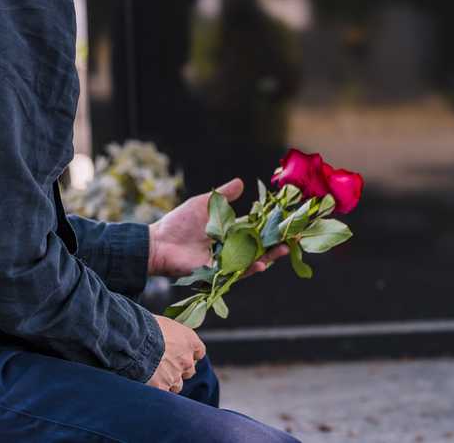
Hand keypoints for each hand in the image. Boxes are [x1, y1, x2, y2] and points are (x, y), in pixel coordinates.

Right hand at [147, 314, 204, 393]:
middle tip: (166, 366)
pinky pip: (163, 394)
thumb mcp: (163, 323)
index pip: (199, 352)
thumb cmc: (147, 326)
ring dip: (169, 382)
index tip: (183, 354)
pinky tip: (147, 385)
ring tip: (154, 377)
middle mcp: (186, 360)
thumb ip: (170, 334)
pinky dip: (156, 391)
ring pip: (177, 385)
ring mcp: (175, 376)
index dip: (190, 354)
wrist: (135, 341)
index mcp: (190, 341)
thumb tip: (165, 336)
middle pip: (189, 370)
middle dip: (179, 370)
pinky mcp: (161, 388)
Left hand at [148, 178, 289, 277]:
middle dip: (278, 242)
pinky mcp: (218, 272)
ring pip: (253, 259)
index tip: (288, 220)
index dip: (272, 225)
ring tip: (284, 249)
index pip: (257, 228)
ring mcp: (226, 260)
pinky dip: (250, 268)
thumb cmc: (179, 222)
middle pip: (260, 245)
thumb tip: (242, 182)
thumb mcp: (205, 203)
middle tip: (295, 237)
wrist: (158, 242)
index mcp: (230, 230)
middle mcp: (231, 247)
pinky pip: (237, 272)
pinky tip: (262, 264)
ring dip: (270, 255)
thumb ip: (224, 195)